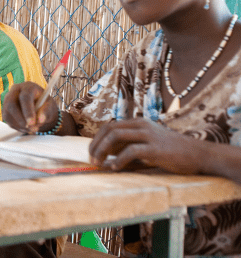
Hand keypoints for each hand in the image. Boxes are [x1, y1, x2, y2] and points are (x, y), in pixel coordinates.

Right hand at [2, 82, 59, 132]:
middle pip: (11, 104)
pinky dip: (18, 127)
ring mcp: (7, 100)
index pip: (24, 97)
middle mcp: (15, 91)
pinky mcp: (5, 110)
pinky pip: (8, 121)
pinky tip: (27, 128)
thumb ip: (46, 112)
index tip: (32, 123)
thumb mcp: (50, 106)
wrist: (38, 105)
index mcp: (28, 87)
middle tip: (31, 128)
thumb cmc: (44, 104)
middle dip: (20, 119)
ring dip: (20, 125)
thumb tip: (40, 120)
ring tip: (33, 129)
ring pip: (8, 114)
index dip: (28, 110)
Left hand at [89, 118, 205, 173]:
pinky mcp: (155, 148)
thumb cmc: (172, 152)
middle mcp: (142, 125)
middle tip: (91, 159)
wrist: (199, 154)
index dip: (97, 138)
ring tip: (99, 163)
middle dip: (96, 144)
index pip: (110, 126)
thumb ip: (129, 145)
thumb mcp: (148, 143)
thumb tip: (106, 155)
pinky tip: (114, 168)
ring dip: (102, 150)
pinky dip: (118, 160)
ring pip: (116, 136)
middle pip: (109, 129)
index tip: (91, 152)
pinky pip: (130, 151)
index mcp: (139, 122)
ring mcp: (149, 135)